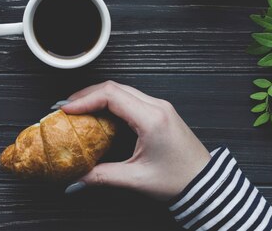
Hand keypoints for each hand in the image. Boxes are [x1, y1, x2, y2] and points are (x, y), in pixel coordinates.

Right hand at [58, 81, 210, 199]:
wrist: (207, 185)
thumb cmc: (180, 181)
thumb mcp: (136, 180)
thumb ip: (102, 177)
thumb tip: (76, 180)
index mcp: (152, 118)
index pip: (111, 95)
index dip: (85, 99)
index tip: (65, 109)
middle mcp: (157, 106)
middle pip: (114, 87)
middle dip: (86, 94)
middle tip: (65, 107)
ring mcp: (160, 107)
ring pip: (122, 90)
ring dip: (98, 96)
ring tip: (77, 109)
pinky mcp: (160, 112)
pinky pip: (130, 98)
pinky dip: (110, 101)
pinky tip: (98, 113)